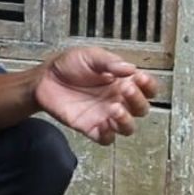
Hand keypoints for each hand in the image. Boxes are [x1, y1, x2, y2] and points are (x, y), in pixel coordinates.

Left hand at [35, 47, 155, 143]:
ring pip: (128, 127)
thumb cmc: (68, 65)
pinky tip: (103, 125)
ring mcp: (105, 115)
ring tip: (115, 109)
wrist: (45, 79)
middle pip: (141, 109)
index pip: (147, 88)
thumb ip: (110, 62)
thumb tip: (130, 68)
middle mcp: (117, 100)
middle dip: (138, 101)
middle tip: (126, 89)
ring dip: (126, 121)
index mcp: (122, 81)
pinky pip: (106, 138)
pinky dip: (108, 135)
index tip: (141, 78)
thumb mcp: (90, 56)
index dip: (149, 86)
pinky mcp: (91, 127)